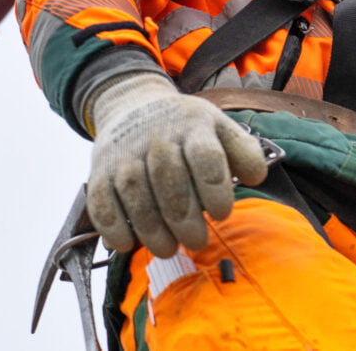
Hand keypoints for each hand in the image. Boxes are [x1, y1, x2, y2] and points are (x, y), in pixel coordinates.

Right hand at [86, 71, 267, 256]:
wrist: (134, 106)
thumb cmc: (186, 128)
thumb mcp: (220, 128)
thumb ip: (244, 152)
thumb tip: (256, 177)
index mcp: (193, 126)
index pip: (205, 157)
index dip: (215, 189)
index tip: (221, 214)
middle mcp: (157, 137)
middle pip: (170, 181)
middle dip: (185, 219)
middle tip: (197, 241)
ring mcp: (125, 153)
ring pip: (136, 194)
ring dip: (151, 228)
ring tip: (168, 249)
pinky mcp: (100, 170)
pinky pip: (102, 201)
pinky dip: (112, 226)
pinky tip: (127, 244)